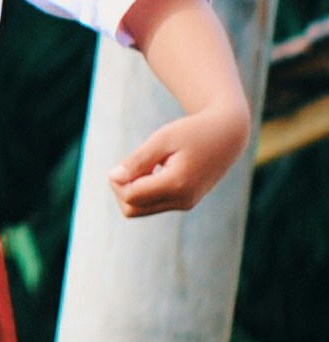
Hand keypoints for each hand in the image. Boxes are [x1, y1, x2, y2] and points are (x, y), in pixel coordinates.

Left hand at [107, 100, 251, 217]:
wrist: (228, 135)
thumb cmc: (192, 131)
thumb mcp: (162, 139)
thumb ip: (137, 160)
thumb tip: (113, 177)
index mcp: (177, 184)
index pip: (130, 196)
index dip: (117, 181)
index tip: (123, 162)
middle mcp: (183, 200)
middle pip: (131, 208)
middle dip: (122, 189)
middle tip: (131, 164)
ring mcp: (186, 204)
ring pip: (139, 210)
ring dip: (132, 190)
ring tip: (147, 165)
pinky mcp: (186, 202)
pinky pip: (152, 205)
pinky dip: (144, 191)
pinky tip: (155, 170)